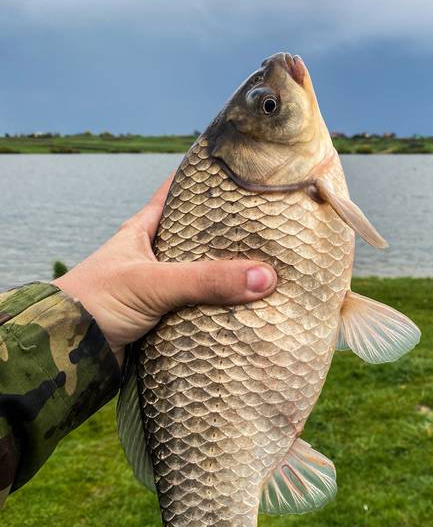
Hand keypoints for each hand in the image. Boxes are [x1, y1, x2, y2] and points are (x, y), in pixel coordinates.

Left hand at [54, 174, 276, 365]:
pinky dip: (218, 311)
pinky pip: (198, 310)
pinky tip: (247, 311)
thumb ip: (207, 280)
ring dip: (227, 279)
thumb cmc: (97, 302)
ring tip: (270, 271)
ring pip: (201, 277)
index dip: (204, 182)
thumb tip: (266, 277)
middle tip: (269, 229)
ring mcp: (157, 289)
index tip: (240, 174)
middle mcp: (151, 256)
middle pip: (197, 239)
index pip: (176, 194)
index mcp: (142, 232)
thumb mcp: (154, 283)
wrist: (68, 352)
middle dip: (229, 237)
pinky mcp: (162, 320)